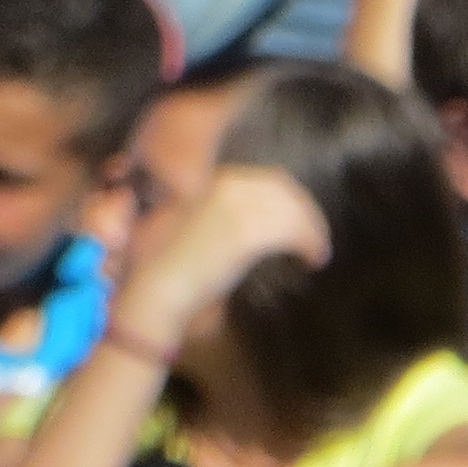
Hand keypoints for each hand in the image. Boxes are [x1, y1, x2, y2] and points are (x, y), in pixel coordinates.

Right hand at [115, 163, 333, 354]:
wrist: (152, 287)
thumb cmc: (162, 267)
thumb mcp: (188, 226)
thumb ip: (219, 215)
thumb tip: (258, 225)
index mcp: (208, 179)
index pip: (261, 179)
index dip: (285, 198)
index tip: (294, 219)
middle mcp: (223, 183)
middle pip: (281, 188)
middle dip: (303, 210)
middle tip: (313, 235)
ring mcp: (234, 204)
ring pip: (292, 208)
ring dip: (312, 229)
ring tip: (316, 251)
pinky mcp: (245, 230)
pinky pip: (294, 230)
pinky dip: (312, 243)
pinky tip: (314, 260)